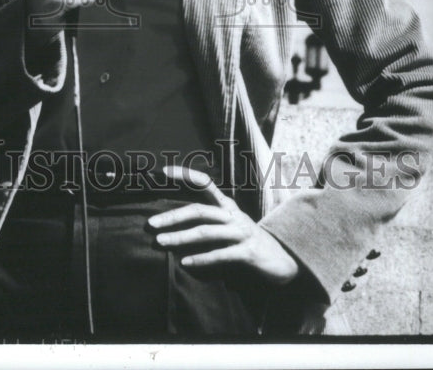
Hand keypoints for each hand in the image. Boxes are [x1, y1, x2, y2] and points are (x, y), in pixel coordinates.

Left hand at [148, 166, 298, 285]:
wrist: (282, 260)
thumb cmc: (247, 241)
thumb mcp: (231, 224)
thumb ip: (210, 218)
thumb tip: (177, 218)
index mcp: (227, 206)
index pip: (205, 183)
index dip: (186, 174)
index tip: (164, 171)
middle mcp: (233, 215)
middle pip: (199, 211)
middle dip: (173, 216)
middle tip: (151, 224)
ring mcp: (242, 232)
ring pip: (206, 232)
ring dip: (181, 237)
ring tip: (161, 242)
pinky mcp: (248, 252)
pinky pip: (221, 255)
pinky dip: (202, 258)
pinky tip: (185, 262)